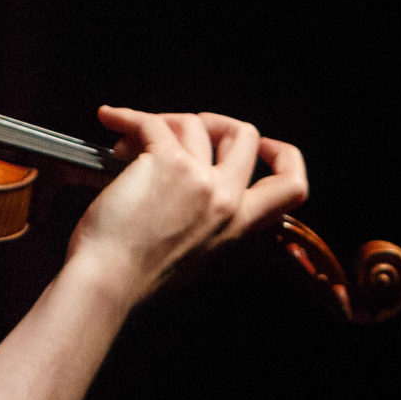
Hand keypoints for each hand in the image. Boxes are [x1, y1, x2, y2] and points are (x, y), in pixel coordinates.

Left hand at [65, 108, 309, 307]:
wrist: (110, 281)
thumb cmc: (136, 277)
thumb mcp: (192, 258)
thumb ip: (205, 225)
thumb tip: (187, 190)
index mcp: (237, 226)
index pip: (291, 187)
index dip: (283, 156)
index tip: (263, 146)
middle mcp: (227, 200)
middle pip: (247, 136)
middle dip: (215, 122)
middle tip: (183, 129)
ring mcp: (200, 179)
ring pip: (194, 123)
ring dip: (160, 123)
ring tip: (128, 145)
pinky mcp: (166, 162)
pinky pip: (151, 122)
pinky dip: (126, 117)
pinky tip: (110, 119)